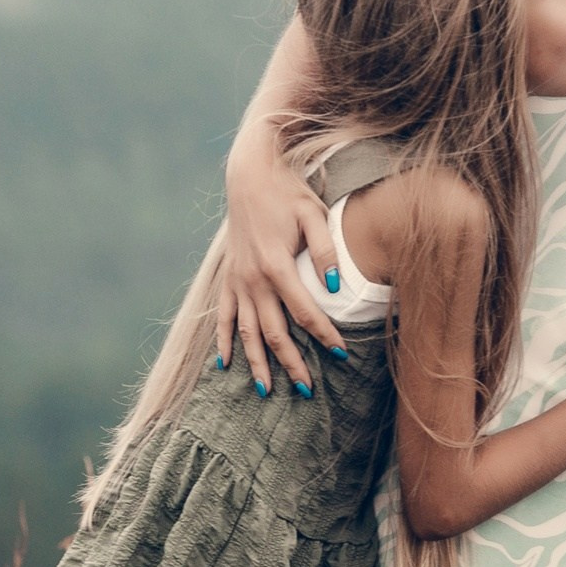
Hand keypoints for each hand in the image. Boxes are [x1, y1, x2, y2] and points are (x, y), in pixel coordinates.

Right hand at [212, 121, 346, 395]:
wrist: (249, 175)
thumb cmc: (288, 192)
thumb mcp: (313, 213)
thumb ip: (326, 250)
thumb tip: (335, 285)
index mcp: (277, 266)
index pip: (305, 312)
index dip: (324, 335)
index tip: (341, 355)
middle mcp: (253, 279)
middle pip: (274, 332)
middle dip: (291, 363)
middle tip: (307, 390)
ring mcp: (237, 280)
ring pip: (246, 332)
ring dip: (257, 362)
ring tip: (267, 391)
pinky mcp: (228, 277)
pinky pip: (224, 316)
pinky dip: (225, 340)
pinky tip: (226, 363)